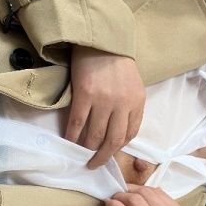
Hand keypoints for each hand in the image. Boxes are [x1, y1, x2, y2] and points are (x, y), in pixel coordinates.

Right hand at [66, 45, 145, 169]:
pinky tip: (68, 141)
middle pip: (113, 140)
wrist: (100, 41)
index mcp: (137, 101)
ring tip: (80, 155)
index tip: (108, 152)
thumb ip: (128, 106)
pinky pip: (77, 123)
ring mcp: (103, 101)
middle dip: (102, 156)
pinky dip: (72, 136)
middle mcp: (122, 104)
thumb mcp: (132, 85)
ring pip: (94, 135)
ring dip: (87, 149)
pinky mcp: (84, 96)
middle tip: (94, 164)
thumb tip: (115, 131)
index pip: (130, 133)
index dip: (118, 147)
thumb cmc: (116, 62)